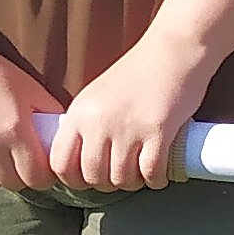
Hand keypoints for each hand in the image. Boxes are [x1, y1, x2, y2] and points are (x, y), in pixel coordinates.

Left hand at [50, 29, 208, 190]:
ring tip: (140, 171)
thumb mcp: (96, 96)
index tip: (89, 178)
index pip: (60, 164)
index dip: (74, 179)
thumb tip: (79, 162)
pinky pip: (151, 174)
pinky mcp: (158, 132)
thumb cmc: (137, 73)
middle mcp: (99, 122)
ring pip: (122, 179)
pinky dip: (156, 180)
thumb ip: (84, 125)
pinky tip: (159, 173)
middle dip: (108, 183)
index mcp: (79, 112)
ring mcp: (128, 128)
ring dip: (133, 182)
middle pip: (93, 177)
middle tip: (121, 174)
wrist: (173, 51)